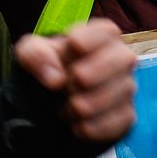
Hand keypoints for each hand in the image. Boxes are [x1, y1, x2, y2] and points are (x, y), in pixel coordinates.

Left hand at [12, 19, 137, 143]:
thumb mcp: (29, 55)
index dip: (89, 40)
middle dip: (93, 74)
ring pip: (123, 92)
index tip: (72, 48)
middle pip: (124, 59)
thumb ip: (35, 55)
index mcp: (99, 36)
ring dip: (89, 104)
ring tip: (66, 108)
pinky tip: (77, 126)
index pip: (107, 31)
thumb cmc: (46, 69)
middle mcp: (120, 59)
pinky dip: (95, 127)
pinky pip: (121, 121)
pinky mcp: (126, 116)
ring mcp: (126, 88)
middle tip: (68, 86)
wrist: (49, 104)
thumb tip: (56, 78)